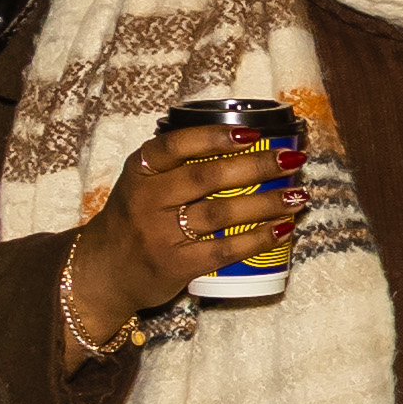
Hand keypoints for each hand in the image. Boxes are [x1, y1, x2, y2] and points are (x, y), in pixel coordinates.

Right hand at [63, 122, 298, 347]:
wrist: (104, 270)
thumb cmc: (136, 219)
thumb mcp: (143, 183)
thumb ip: (179, 165)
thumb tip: (246, 143)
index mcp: (140, 171)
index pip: (176, 145)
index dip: (215, 137)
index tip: (253, 133)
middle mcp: (147, 200)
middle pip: (206, 177)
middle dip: (255, 166)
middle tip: (291, 161)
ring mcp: (160, 234)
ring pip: (220, 213)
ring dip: (265, 203)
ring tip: (298, 195)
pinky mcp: (175, 265)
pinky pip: (224, 249)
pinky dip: (258, 239)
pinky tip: (283, 229)